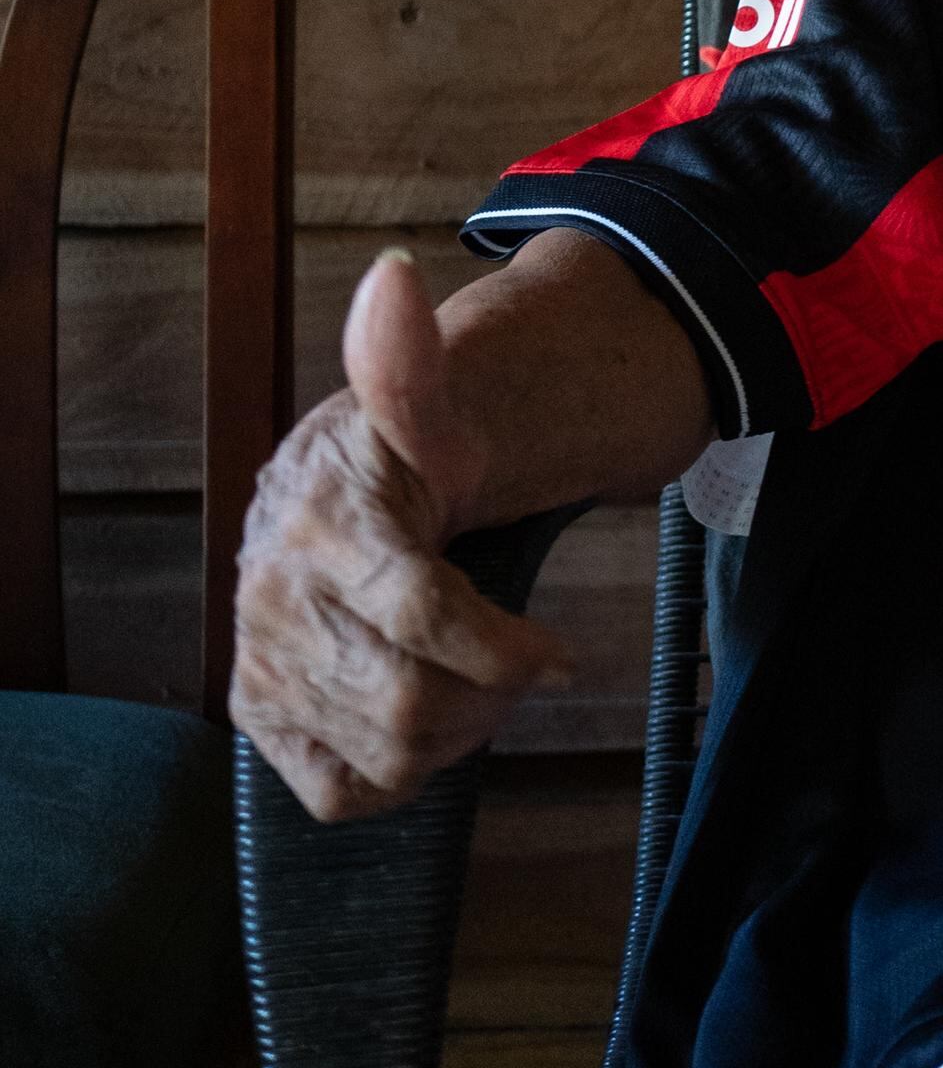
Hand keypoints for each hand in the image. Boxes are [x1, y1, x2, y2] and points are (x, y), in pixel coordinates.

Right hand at [233, 249, 571, 821]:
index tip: (555, 651)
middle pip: (408, 702)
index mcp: (317, 525)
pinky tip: (425, 723)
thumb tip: (394, 276)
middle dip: (488, 692)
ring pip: (382, 754)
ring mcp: (261, 664)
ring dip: (456, 733)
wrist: (349, 498)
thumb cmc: (407, 459)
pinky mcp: (262, 718)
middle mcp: (271, 601)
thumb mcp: (426, 408)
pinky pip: (338, 791)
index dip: (506, 646)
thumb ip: (409, 362)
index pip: (424, 615)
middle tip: (518, 666)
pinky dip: (399, 774)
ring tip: (477, 686)